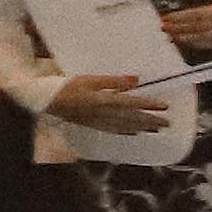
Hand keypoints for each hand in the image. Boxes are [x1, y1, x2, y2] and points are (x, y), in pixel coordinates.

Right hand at [43, 71, 171, 133]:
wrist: (44, 101)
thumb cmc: (66, 86)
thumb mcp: (90, 79)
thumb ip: (114, 81)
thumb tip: (136, 80)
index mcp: (103, 101)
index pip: (132, 104)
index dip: (149, 105)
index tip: (165, 106)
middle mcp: (102, 114)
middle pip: (131, 118)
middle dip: (151, 121)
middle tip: (168, 122)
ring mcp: (97, 121)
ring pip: (124, 126)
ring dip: (142, 128)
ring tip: (157, 128)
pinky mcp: (91, 125)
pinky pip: (112, 130)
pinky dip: (125, 131)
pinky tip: (134, 132)